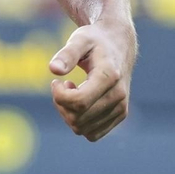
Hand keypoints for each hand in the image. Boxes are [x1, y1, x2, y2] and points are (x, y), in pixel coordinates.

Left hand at [49, 20, 136, 141]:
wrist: (118, 46)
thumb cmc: (94, 41)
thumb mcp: (79, 39)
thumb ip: (67, 53)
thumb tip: (53, 69)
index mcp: (109, 76)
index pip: (79, 102)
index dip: (60, 96)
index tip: (56, 81)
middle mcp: (119, 96)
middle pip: (78, 118)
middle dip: (61, 104)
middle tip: (63, 85)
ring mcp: (121, 108)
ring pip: (83, 129)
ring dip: (69, 114)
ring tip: (72, 92)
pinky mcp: (120, 116)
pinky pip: (92, 134)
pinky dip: (80, 122)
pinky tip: (80, 103)